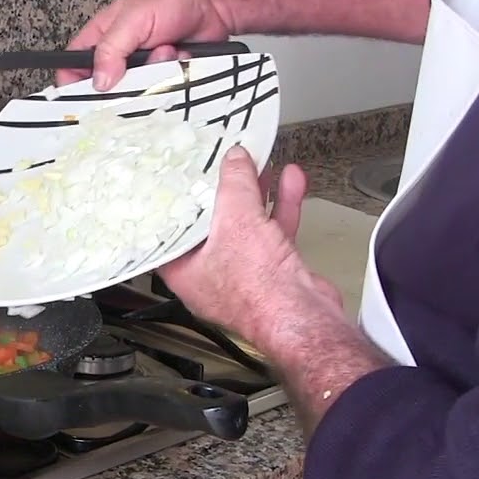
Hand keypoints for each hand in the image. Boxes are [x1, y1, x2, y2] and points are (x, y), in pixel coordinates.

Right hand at [57, 0, 235, 90]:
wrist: (216, 2)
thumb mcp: (133, 18)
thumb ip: (111, 49)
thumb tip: (99, 82)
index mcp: (102, 36)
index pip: (74, 65)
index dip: (73, 84)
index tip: (81, 100)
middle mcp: (120, 53)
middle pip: (108, 87)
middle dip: (127, 81)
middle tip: (141, 68)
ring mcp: (143, 66)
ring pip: (137, 91)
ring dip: (154, 76)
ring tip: (168, 52)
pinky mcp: (164, 75)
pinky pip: (161, 91)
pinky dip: (172, 78)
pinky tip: (180, 58)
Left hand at [156, 146, 343, 350]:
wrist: (304, 317)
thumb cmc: (259, 291)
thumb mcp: (236, 220)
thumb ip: (233, 185)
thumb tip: (233, 160)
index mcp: (184, 271)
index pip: (175, 230)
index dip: (181, 201)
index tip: (188, 177)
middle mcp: (211, 275)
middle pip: (214, 224)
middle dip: (225, 192)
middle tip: (227, 166)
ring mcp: (245, 273)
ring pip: (248, 225)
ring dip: (257, 194)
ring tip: (260, 165)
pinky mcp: (275, 270)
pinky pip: (274, 232)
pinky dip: (282, 207)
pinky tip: (290, 182)